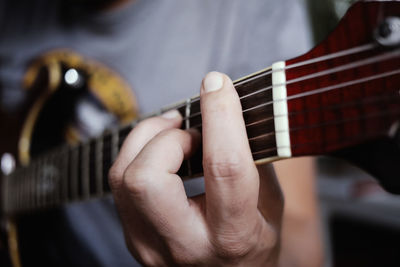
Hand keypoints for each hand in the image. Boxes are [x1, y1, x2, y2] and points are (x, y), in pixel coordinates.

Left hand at [109, 72, 283, 265]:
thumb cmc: (255, 242)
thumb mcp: (271, 204)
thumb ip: (251, 157)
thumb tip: (224, 107)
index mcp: (234, 237)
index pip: (224, 168)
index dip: (221, 117)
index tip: (218, 85)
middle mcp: (185, 246)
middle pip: (147, 178)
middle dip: (168, 138)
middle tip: (192, 131)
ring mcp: (150, 246)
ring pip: (123, 176)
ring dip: (148, 139)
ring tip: (176, 133)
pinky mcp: (133, 237)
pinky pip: (119, 182)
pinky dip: (138, 153)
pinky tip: (161, 149)